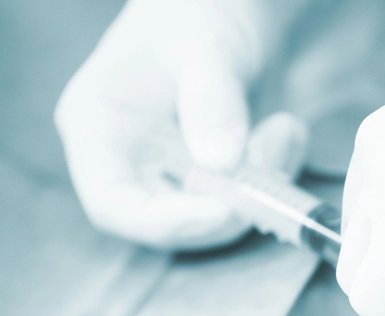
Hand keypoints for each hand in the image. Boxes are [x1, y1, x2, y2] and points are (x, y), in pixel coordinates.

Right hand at [55, 0, 309, 249]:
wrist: (233, 5)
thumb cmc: (201, 9)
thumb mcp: (208, 44)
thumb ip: (212, 99)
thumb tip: (221, 163)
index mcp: (96, 126)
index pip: (112, 204)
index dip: (163, 223)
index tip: (224, 211)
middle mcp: (128, 161)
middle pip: (166, 223)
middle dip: (228, 205)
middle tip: (274, 151)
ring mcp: (172, 173)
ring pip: (213, 218)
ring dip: (260, 188)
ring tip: (286, 127)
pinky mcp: (212, 178)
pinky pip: (243, 202)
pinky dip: (274, 178)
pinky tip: (288, 129)